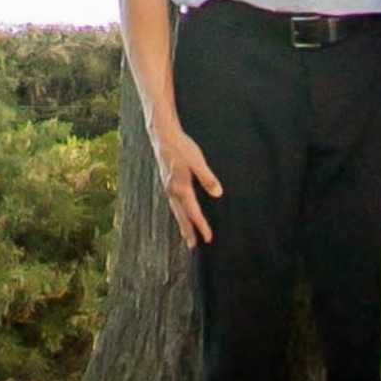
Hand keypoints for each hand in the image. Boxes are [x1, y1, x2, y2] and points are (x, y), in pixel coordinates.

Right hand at [153, 126, 222, 251]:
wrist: (162, 135)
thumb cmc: (181, 147)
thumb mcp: (198, 161)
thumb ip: (207, 178)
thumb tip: (218, 193)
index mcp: (181, 188)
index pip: (194, 213)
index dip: (202, 226)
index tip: (209, 238)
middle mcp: (172, 191)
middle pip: (181, 216)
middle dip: (188, 231)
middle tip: (193, 245)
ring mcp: (167, 187)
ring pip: (175, 210)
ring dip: (182, 223)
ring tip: (186, 234)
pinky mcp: (166, 181)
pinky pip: (172, 202)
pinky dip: (177, 212)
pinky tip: (179, 211)